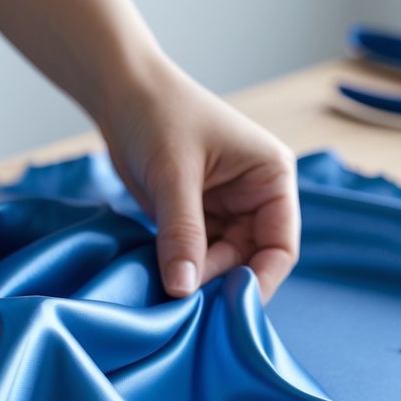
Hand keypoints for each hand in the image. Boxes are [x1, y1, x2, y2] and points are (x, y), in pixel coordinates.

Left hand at [97, 59, 299, 301]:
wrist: (119, 92)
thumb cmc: (157, 114)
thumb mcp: (173, 175)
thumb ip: (182, 234)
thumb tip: (183, 289)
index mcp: (272, 178)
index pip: (281, 247)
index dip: (260, 280)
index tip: (229, 308)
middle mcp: (258, 197)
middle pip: (252, 261)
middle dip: (222, 283)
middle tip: (188, 305)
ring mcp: (229, 210)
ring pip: (224, 264)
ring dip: (200, 281)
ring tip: (171, 294)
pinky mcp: (199, 219)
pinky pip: (198, 257)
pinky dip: (183, 271)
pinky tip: (164, 281)